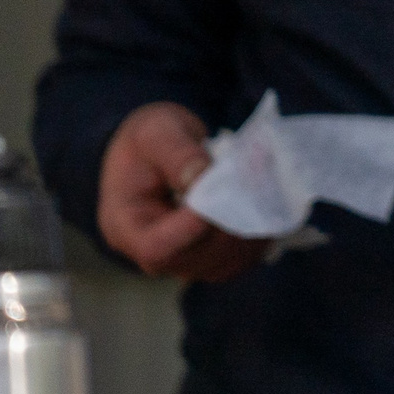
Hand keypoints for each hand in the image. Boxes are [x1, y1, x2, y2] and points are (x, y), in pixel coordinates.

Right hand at [96, 103, 265, 282]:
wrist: (154, 151)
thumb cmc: (148, 141)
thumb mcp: (155, 133)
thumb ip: (177, 154)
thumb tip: (203, 177)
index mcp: (125, 226)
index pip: (157, 247)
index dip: (193, 229)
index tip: (224, 194)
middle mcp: (152, 253)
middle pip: (196, 257)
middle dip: (231, 221)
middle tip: (259, 177)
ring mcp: (183, 258)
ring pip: (224, 261)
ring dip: (252, 225)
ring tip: (266, 183)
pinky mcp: (211, 254)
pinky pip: (241, 256)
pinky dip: (260, 231)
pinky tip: (268, 198)